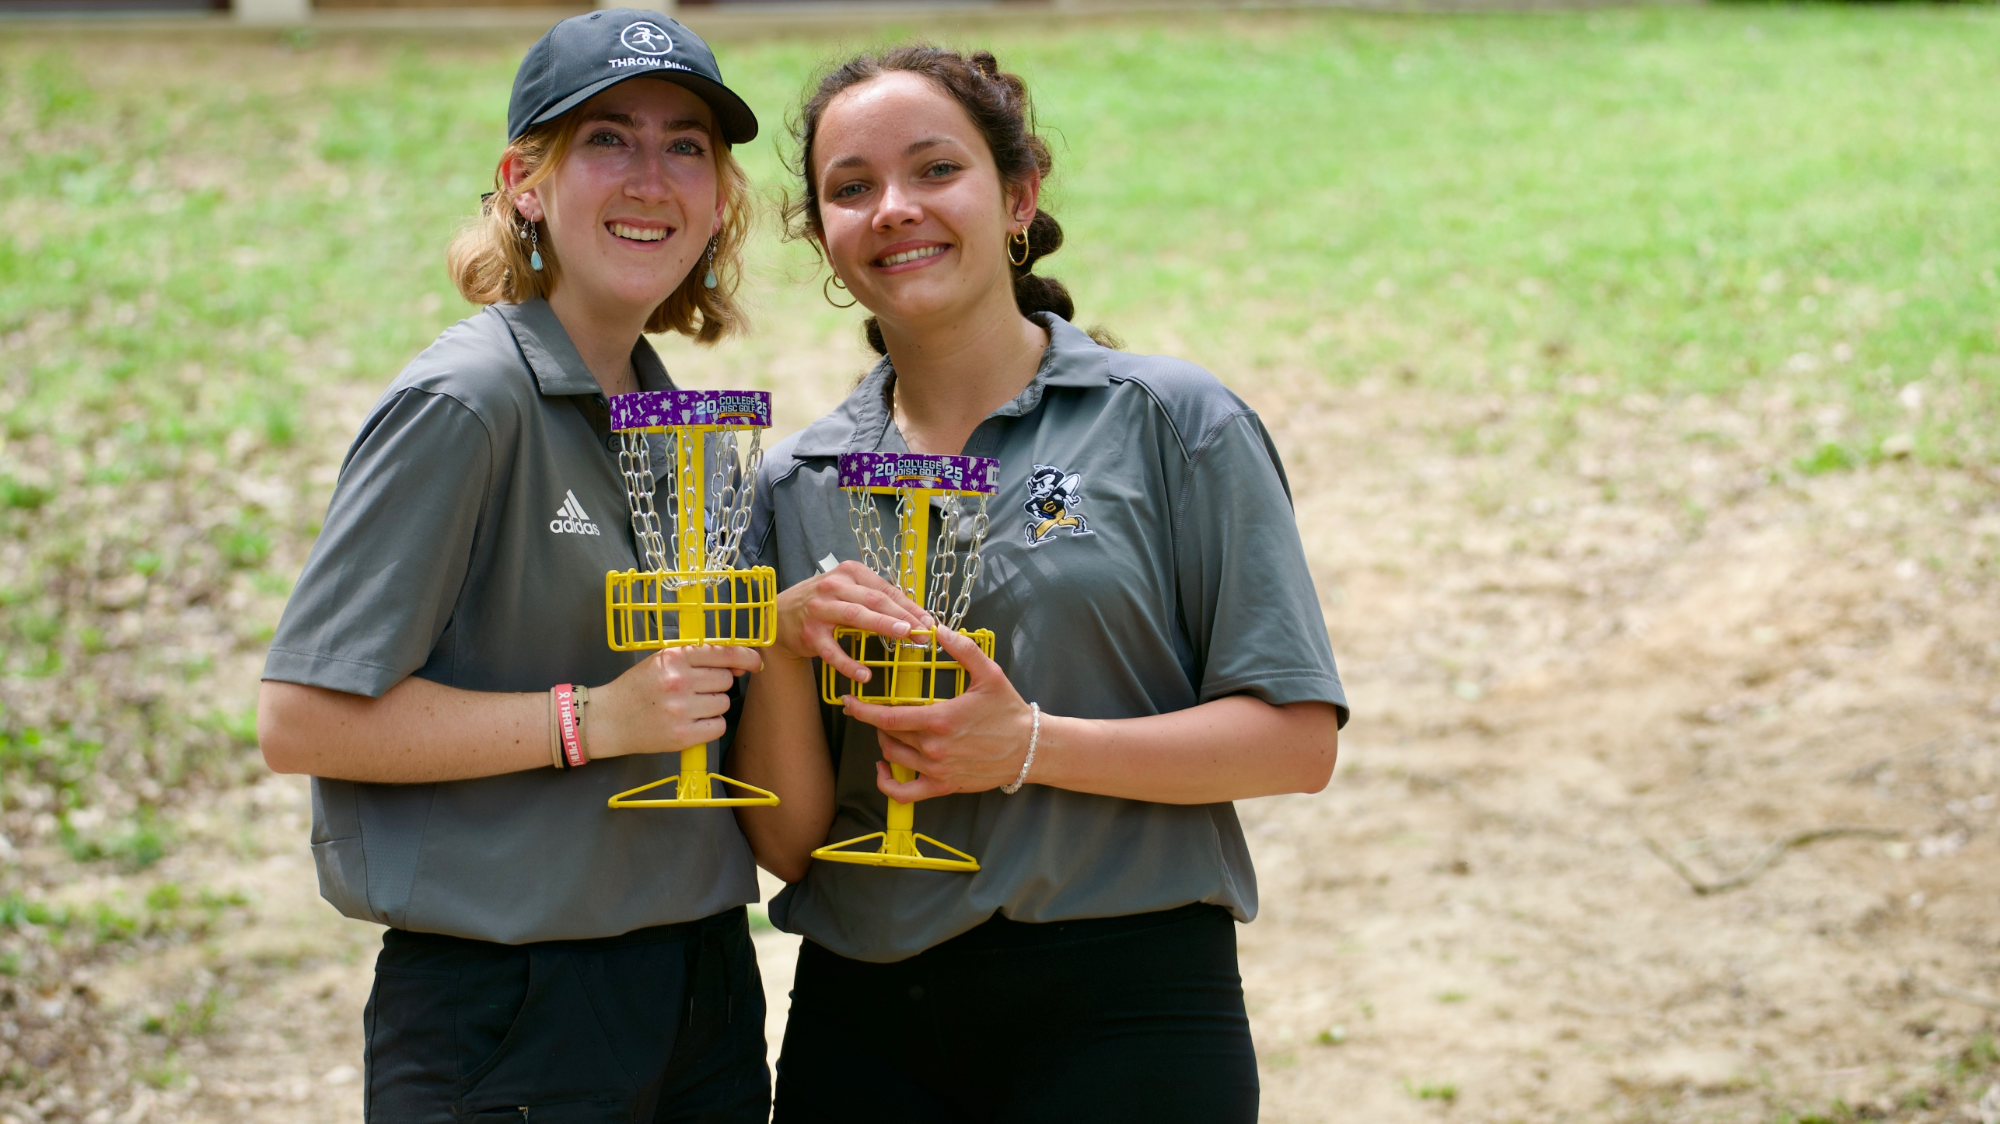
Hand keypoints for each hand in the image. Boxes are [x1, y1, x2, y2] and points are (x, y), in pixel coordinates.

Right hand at [589, 645, 762, 758]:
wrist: (608, 719)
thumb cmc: (637, 688)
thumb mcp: (662, 661)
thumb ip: (697, 659)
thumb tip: (739, 666)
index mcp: (674, 658)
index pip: (723, 654)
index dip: (746, 658)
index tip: (756, 663)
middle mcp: (679, 682)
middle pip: (726, 680)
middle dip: (716, 684)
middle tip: (695, 690)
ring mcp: (681, 710)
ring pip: (724, 703)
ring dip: (713, 705)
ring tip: (688, 706)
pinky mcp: (682, 735)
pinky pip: (718, 726)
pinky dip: (710, 725)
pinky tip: (692, 722)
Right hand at [773, 561, 932, 681]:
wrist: (780, 615)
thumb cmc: (822, 602)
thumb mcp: (846, 589)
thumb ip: (874, 597)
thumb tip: (913, 614)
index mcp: (849, 573)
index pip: (885, 589)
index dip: (909, 606)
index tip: (928, 621)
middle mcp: (834, 587)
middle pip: (874, 600)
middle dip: (903, 616)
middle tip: (923, 631)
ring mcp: (820, 610)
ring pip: (856, 616)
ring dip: (883, 625)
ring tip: (905, 636)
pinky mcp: (810, 634)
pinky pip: (833, 651)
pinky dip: (849, 664)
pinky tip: (865, 675)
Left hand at [840, 627, 1035, 802]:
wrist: (1029, 748)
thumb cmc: (1008, 710)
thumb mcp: (989, 673)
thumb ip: (963, 649)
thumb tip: (938, 629)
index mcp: (940, 719)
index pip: (888, 717)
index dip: (862, 710)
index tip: (849, 701)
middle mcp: (934, 748)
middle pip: (888, 735)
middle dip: (875, 721)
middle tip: (872, 709)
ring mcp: (937, 770)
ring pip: (893, 757)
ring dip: (884, 742)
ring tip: (887, 728)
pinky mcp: (943, 786)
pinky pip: (904, 793)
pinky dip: (887, 783)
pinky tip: (883, 768)